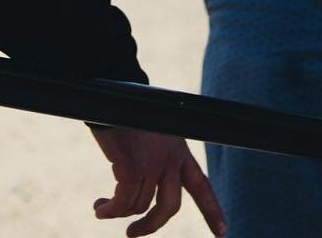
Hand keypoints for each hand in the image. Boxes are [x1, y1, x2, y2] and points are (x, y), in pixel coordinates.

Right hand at [90, 127, 225, 235]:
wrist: (110, 97)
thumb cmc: (126, 114)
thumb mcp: (151, 137)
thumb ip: (156, 161)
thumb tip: (142, 199)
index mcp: (179, 150)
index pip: (201, 185)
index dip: (212, 211)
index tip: (222, 233)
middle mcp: (171, 159)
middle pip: (170, 207)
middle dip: (151, 225)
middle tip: (133, 233)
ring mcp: (153, 164)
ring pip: (140, 206)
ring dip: (119, 212)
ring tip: (102, 209)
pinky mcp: (133, 169)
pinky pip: (122, 203)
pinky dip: (110, 210)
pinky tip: (100, 208)